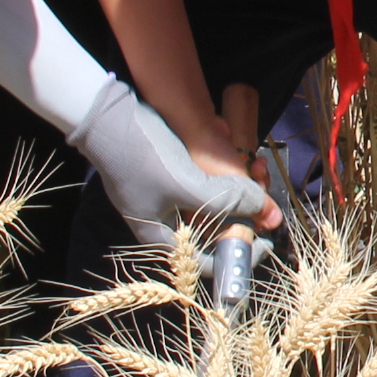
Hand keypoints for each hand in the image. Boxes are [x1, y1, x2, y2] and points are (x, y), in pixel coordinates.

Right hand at [71, 84, 277, 243]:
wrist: (108, 114)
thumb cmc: (141, 158)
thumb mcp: (186, 184)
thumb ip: (227, 202)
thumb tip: (268, 214)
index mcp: (162, 237)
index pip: (208, 262)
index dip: (241, 254)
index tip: (267, 240)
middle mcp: (166, 221)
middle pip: (217, 230)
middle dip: (246, 211)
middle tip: (264, 189)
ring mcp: (168, 196)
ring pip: (216, 203)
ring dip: (240, 188)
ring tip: (258, 166)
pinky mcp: (172, 174)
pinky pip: (208, 183)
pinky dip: (227, 174)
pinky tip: (243, 158)